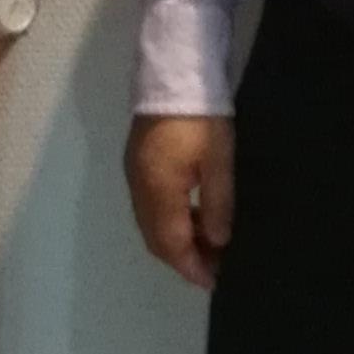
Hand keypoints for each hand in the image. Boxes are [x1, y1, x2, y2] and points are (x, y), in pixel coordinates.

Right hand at [127, 112, 236, 287]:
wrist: (175, 72)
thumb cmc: (202, 117)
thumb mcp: (219, 160)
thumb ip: (217, 205)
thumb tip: (217, 242)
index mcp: (158, 190)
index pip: (171, 243)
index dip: (191, 266)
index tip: (212, 282)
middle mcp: (139, 188)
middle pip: (155, 238)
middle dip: (182, 257)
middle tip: (213, 267)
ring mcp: (135, 174)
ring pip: (151, 224)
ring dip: (176, 240)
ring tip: (208, 244)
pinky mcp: (138, 162)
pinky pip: (149, 207)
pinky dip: (169, 221)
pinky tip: (192, 216)